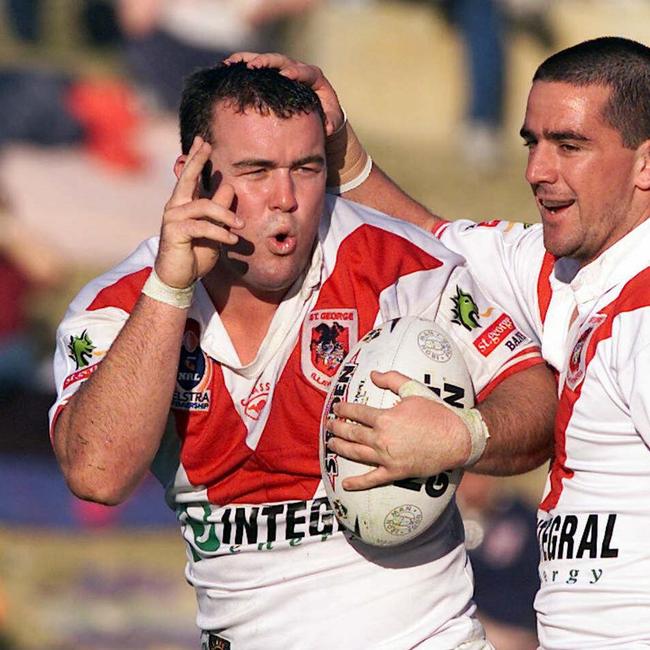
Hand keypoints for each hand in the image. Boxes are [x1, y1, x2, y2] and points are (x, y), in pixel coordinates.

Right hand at [155, 136, 242, 288]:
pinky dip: (219, 232)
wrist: (179, 278)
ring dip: (225, 215)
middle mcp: (175, 206)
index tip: (202, 141)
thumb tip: (229, 186)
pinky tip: (231, 240)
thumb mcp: (215, 230)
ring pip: (204, 206)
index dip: (195, 159)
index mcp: (184, 204)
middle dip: (197, 160)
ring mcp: (172, 217)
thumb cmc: (196, 253)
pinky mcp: (174, 231)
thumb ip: (220, 209)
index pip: (190, 177)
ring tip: (240, 226)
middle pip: (186, 178)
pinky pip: (201, 226)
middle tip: (206, 145)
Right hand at [224, 52, 343, 135]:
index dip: (295, 72)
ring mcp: (281, 72)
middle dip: (266, 62)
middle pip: (281, 61)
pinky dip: (240, 68)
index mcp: (314, 79)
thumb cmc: (325, 122)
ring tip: (230, 64)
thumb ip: (331, 123)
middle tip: (251, 66)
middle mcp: (296, 71)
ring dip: (247, 61)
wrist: (317, 121)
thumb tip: (327, 126)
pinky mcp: (269, 78)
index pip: (305, 71)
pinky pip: (254, 69)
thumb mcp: (331, 123)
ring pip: (264, 61)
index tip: (285, 75)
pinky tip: (225, 71)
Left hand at [326, 371, 470, 489]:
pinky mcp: (395, 473)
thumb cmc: (436, 413)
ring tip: (330, 444)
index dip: (343, 409)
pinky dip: (358, 483)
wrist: (457, 439)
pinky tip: (345, 484)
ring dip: (340, 448)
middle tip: (328, 424)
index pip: (356, 412)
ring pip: (356, 453)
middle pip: (351, 433)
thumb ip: (392, 380)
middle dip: (336, 427)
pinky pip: (372, 479)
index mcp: (385, 418)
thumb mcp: (414, 390)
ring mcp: (387, 458)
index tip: (336, 408)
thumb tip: (373, 374)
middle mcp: (382, 438)